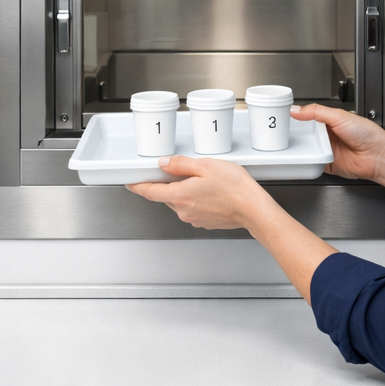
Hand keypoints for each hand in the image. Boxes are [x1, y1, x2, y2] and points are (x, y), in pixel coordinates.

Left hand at [128, 153, 337, 302]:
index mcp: (180, 195)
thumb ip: (181, 164)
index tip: (130, 182)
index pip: (149, 192)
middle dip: (169, 183)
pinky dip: (197, 198)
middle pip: (166, 195)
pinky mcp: (205, 222)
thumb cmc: (235, 188)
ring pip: (180, 201)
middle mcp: (183, 210)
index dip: (137, 186)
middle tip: (182, 170)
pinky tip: (211, 190)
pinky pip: (193, 208)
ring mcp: (194, 218)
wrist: (254, 210)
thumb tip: (164, 163)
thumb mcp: (206, 166)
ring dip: (185, 190)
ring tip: (204, 179)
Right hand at [290, 104, 384, 181]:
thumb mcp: (339, 116)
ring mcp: (326, 150)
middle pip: (304, 135)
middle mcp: (326, 136)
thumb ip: (316, 111)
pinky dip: (305, 162)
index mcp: (329, 120)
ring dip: (299, 149)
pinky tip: (300, 158)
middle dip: (295, 135)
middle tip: (282, 134)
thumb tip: (296, 109)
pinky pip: (311, 163)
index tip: (283, 118)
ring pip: (305, 150)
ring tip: (289, 146)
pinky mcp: (326, 165)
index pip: (307, 117)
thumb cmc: (367, 134)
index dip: (296, 118)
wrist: (377, 156)